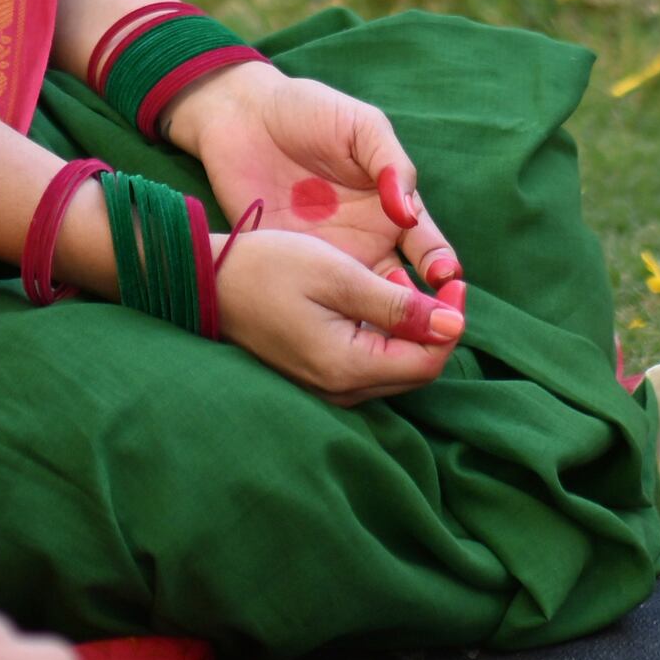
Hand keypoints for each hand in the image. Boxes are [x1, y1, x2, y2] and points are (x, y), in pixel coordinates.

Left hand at [169, 65, 468, 323]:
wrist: (241, 115)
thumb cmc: (308, 111)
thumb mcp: (360, 126)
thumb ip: (390, 162)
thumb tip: (409, 209)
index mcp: (392, 205)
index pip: (427, 244)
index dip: (440, 262)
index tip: (445, 276)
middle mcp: (368, 238)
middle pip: (404, 284)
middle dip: (420, 306)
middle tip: (427, 319)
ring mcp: (330, 256)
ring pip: (365, 301)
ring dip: (379, 319)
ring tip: (388, 330)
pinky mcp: (293, 264)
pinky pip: (319, 298)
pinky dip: (335, 319)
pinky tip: (345, 330)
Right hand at [213, 228, 461, 403]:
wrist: (206, 283)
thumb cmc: (268, 269)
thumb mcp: (338, 275)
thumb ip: (397, 306)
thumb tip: (453, 326)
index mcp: (348, 366)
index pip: (429, 362)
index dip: (451, 323)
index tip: (452, 282)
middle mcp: (340, 390)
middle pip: (416, 372)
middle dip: (435, 329)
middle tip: (433, 282)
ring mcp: (326, 389)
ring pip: (394, 371)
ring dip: (410, 334)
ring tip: (402, 288)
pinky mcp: (316, 378)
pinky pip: (369, 367)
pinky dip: (385, 339)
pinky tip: (374, 304)